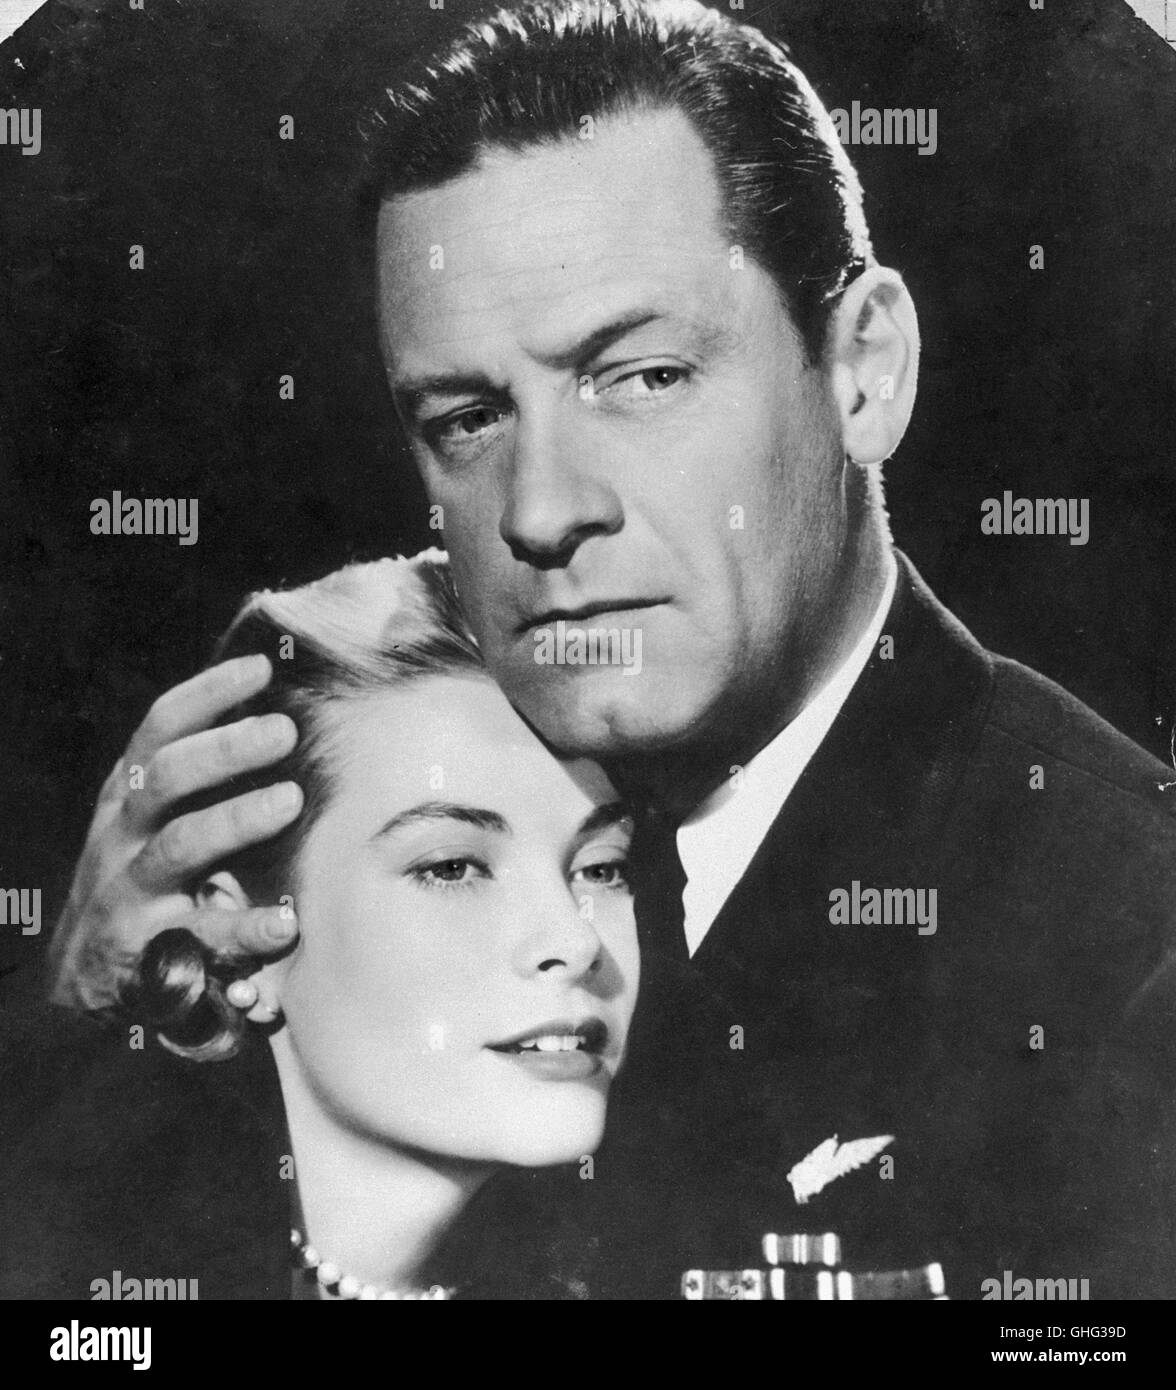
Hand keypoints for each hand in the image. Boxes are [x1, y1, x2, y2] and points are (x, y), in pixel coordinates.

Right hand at [48, 654, 303, 1011]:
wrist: (87, 975)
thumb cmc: (144, 875)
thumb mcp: (155, 818)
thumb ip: (200, 776)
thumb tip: (277, 715)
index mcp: (131, 794)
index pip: (162, 730)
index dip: (207, 694)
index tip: (260, 668)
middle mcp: (125, 835)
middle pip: (168, 779)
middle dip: (226, 750)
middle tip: (284, 731)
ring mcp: (133, 892)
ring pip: (180, 846)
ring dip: (236, 820)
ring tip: (289, 801)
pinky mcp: (148, 951)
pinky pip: (199, 937)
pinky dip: (243, 929)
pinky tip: (285, 922)